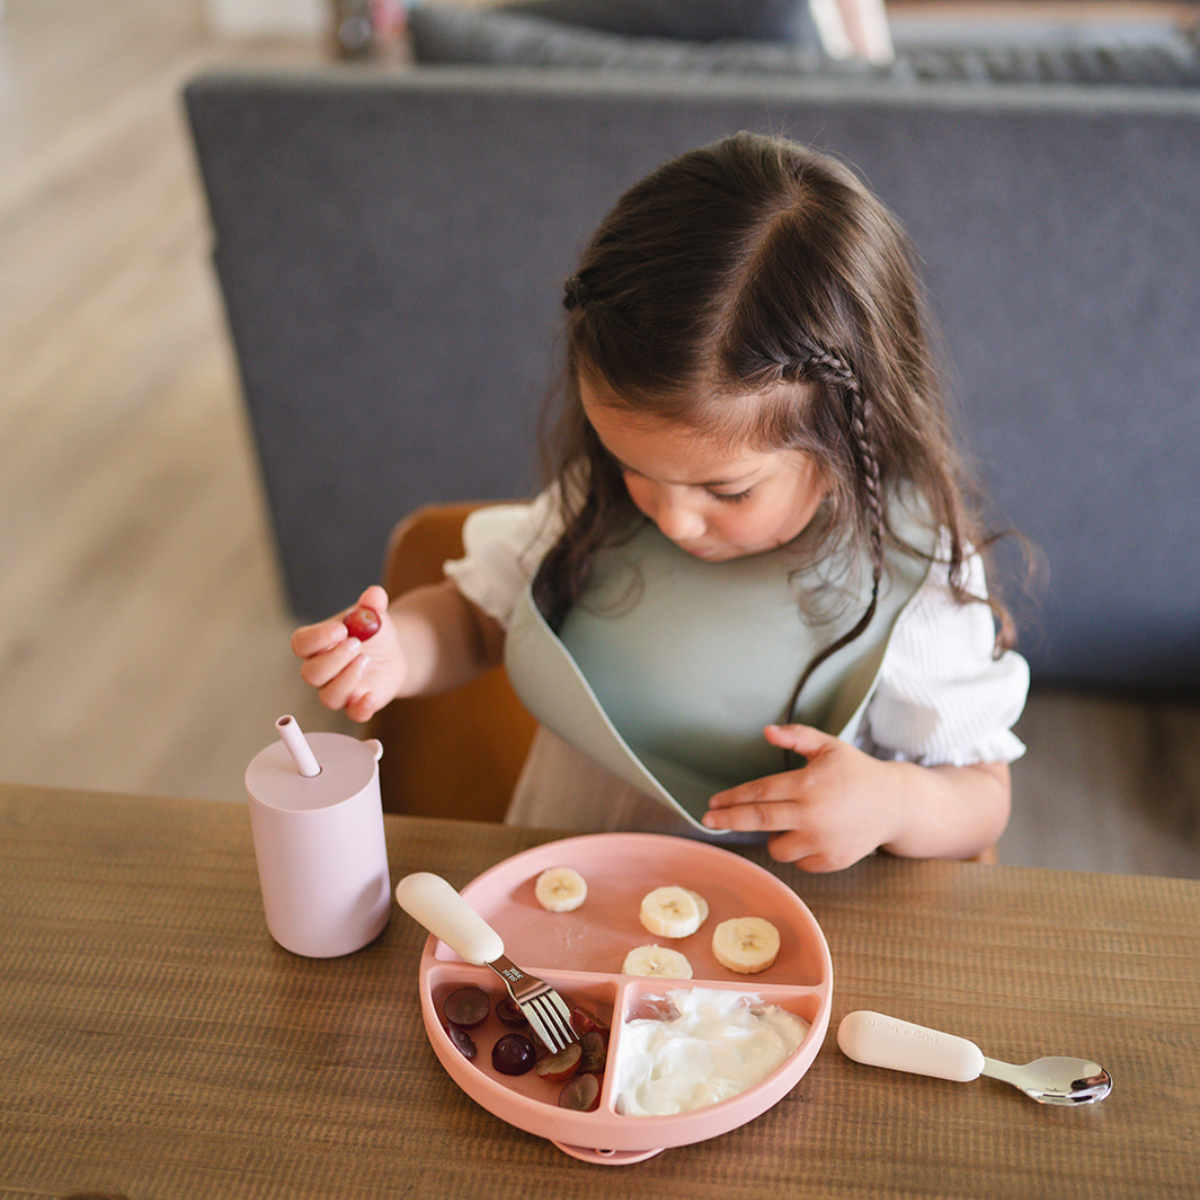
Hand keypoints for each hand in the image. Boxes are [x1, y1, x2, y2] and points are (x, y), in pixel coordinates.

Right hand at [290, 585, 405, 721]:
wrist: (392, 652)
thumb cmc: (372, 632)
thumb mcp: (374, 614)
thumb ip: (372, 604)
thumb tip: (375, 594)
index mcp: (317, 643)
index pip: (301, 644)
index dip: (317, 639)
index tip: (340, 630)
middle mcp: (321, 670)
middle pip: (311, 673)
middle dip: (334, 659)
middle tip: (356, 644)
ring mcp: (337, 689)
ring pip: (328, 696)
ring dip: (347, 679)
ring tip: (367, 661)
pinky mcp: (356, 704)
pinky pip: (353, 714)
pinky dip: (361, 708)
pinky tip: (371, 695)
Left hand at [702, 724, 901, 871]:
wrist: (894, 805)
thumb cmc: (856, 772)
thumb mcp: (828, 746)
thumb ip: (797, 736)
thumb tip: (766, 731)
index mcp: (808, 784)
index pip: (759, 792)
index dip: (732, 798)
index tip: (712, 803)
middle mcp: (812, 814)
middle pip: (758, 820)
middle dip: (728, 820)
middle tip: (708, 821)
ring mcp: (822, 841)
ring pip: (776, 848)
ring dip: (772, 836)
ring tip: (788, 822)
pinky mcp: (831, 861)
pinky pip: (799, 861)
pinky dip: (798, 850)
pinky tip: (811, 834)